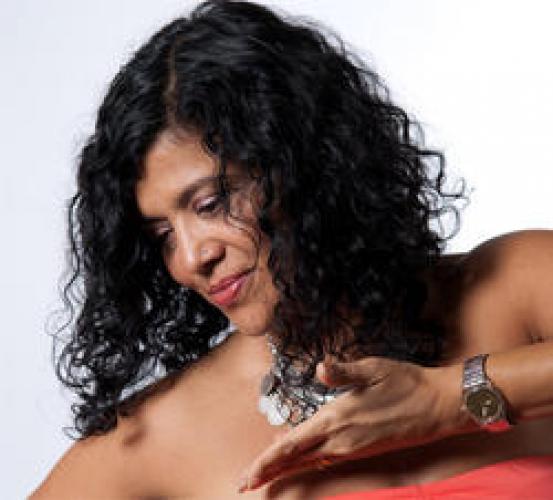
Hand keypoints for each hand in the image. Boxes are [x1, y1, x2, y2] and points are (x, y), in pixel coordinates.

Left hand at [238, 356, 467, 491]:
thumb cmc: (405, 382)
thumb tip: (319, 369)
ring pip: (309, 461)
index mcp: (337, 418)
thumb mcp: (374, 369)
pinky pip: (325, 458)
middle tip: (244, 483)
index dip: (268, 460)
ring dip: (284, 468)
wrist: (438, 405)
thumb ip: (343, 372)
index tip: (248, 476)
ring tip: (263, 475)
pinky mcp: (362, 448)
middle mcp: (341, 439)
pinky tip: (298, 458)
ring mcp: (352, 447)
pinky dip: (305, 461)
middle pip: (296, 459)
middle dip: (268, 471)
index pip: (293, 444)